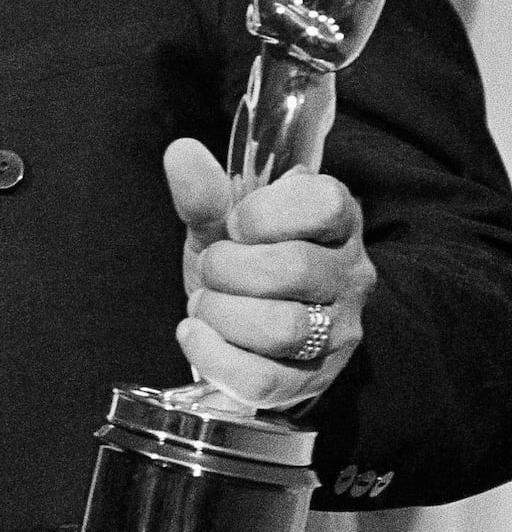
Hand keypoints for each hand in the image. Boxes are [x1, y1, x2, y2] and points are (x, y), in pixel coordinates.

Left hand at [164, 138, 374, 409]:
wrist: (242, 330)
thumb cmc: (240, 265)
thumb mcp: (221, 225)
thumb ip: (205, 194)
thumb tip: (181, 152)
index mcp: (336, 222)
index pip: (323, 205)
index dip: (262, 214)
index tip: (234, 225)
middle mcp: (350, 275)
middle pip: (294, 269)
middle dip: (228, 268)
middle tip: (212, 269)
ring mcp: (338, 332)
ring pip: (282, 328)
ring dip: (222, 313)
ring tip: (206, 304)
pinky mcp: (311, 379)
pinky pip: (262, 379)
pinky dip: (213, 356)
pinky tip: (195, 334)